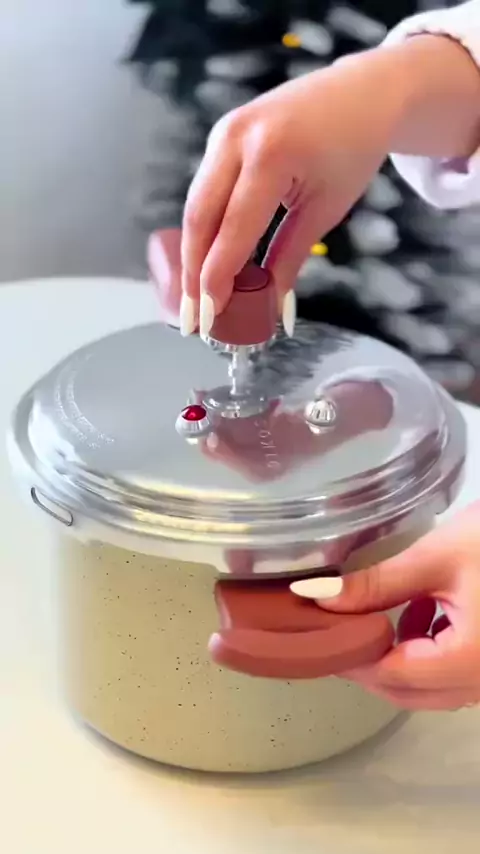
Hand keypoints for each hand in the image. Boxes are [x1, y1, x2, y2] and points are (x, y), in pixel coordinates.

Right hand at [180, 49, 399, 337]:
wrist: (360, 94)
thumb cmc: (350, 151)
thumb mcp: (325, 210)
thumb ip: (290, 258)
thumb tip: (270, 307)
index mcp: (272, 155)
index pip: (234, 228)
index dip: (217, 276)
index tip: (208, 315)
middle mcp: (238, 137)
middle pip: (200, 217)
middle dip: (193, 272)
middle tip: (190, 318)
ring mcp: (224, 132)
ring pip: (196, 205)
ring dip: (193, 255)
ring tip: (194, 299)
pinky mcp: (221, 136)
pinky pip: (205, 191)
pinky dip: (204, 230)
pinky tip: (205, 262)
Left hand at [292, 503, 479, 709]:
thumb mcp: (436, 557)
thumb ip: (376, 584)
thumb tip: (318, 597)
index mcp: (471, 660)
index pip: (393, 676)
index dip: (352, 658)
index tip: (321, 636)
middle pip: (410, 693)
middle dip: (370, 664)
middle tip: (338, 629)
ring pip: (431, 688)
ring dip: (397, 659)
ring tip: (380, 614)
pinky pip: (453, 675)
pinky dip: (426, 653)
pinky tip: (422, 612)